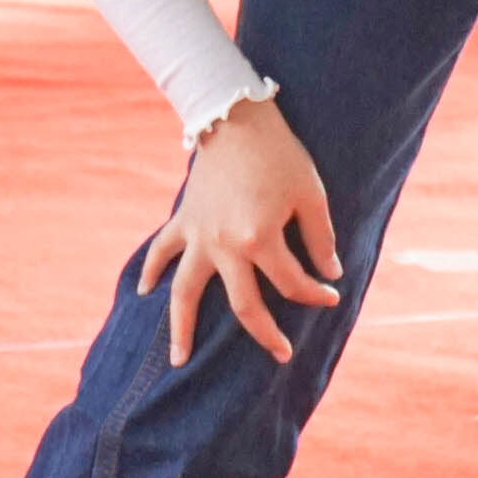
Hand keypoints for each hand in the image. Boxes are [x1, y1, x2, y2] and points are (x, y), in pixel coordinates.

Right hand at [138, 97, 341, 369]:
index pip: (293, 283)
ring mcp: (199, 236)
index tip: (332, 295)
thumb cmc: (280, 155)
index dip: (317, 294)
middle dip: (266, 334)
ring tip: (180, 361)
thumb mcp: (311, 194)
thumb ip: (321, 239)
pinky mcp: (183, 221)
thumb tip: (330, 273)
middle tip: (282, 354)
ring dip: (182, 328)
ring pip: (185, 293)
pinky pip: (161, 251)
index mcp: (260, 239)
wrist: (236, 117)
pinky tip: (145, 294)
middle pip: (244, 306)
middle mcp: (225, 247)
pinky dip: (150, 272)